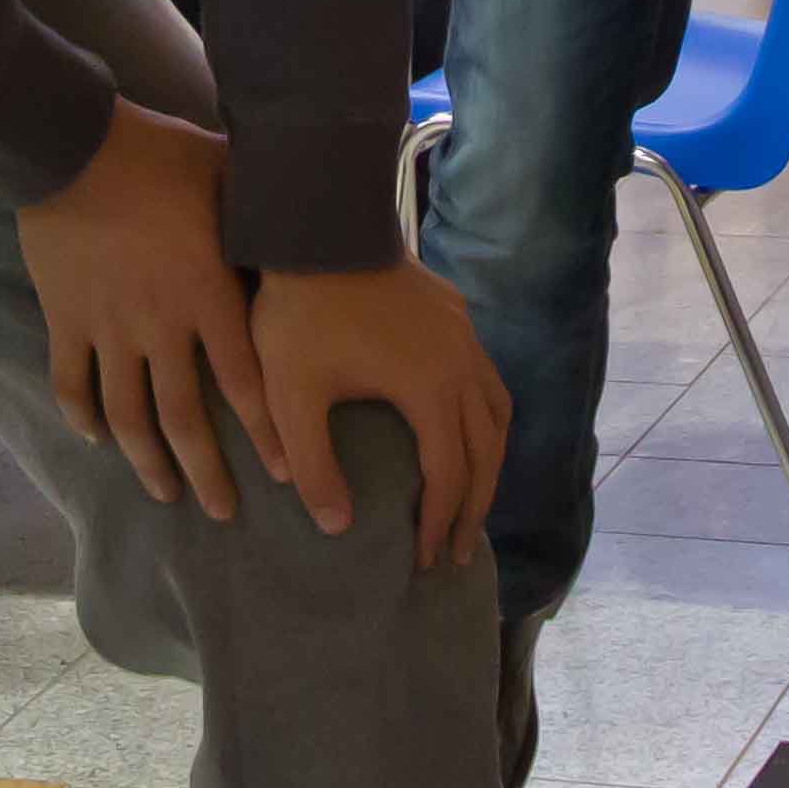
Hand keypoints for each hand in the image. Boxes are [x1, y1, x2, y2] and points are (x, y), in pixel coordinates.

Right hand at [17, 101, 268, 520]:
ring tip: (165, 491)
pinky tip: (99, 439)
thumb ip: (262, 217)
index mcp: (207, 295)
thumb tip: (313, 222)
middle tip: (223, 512)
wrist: (74, 146)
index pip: (246, 383)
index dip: (267, 435)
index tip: (288, 476)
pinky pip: (72, 383)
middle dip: (206, 473)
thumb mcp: (228, 179)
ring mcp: (108, 327)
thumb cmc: (160, 156)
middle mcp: (160, 324)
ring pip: (128, 416)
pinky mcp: (65, 320)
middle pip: (184, 420)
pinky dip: (83, 417)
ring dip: (148, 461)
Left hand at [251, 255, 509, 562]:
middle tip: (459, 550)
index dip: (440, 524)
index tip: (427, 560)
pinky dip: (484, 416)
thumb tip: (338, 528)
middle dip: (474, 507)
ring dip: (488, 461)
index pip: (449, 476)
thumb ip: (313, 466)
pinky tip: (462, 426)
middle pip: (487, 452)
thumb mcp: (292, 396)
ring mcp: (463, 334)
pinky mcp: (454, 311)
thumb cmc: (298, 313)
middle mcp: (462, 365)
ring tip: (471, 498)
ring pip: (496, 411)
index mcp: (431, 391)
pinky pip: (485, 375)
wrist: (316, 226)